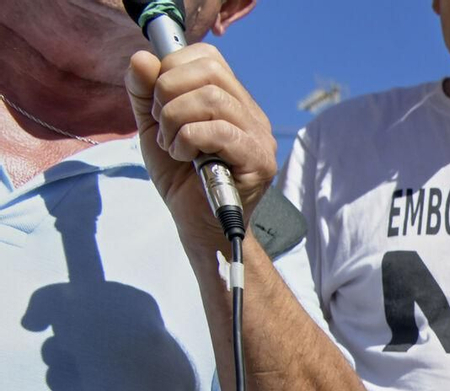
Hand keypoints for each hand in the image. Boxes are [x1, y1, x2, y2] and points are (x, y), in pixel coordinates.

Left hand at [124, 43, 275, 245]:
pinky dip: (188, 140)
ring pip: (212, 98)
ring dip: (175, 120)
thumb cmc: (181, 178)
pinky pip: (218, 131)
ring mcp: (260, 137)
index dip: (172, 68)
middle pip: (209, 71)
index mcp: (231, 100)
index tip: (157, 100)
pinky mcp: (259, 161)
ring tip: (172, 145)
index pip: (208, 58)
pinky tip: (185, 158)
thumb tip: (141, 57)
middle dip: (168, 92)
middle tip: (161, 125)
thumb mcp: (153, 127)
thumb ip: (144, 93)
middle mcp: (251, 114)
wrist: (197, 225)